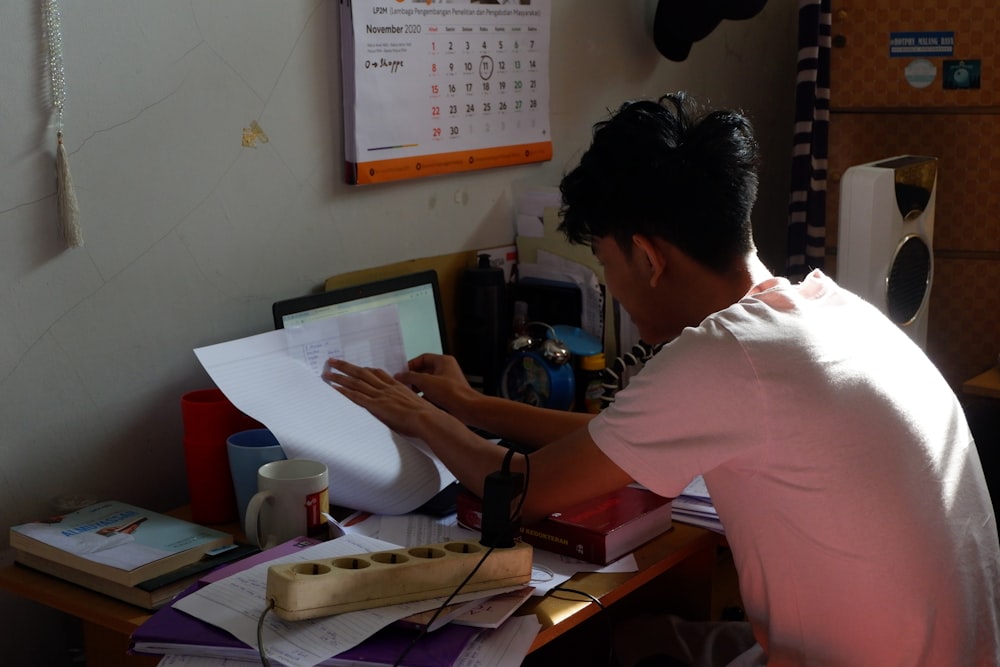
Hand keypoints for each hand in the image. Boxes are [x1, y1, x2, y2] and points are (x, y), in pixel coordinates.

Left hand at [323, 358, 440, 438]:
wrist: (428, 419)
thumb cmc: (426, 416)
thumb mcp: (417, 404)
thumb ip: (407, 403)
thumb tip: (406, 408)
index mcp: (397, 386)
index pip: (377, 373)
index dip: (364, 369)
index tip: (356, 366)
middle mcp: (386, 388)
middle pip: (362, 373)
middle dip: (346, 366)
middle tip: (333, 361)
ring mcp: (380, 396)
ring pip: (356, 382)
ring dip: (340, 376)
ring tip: (327, 372)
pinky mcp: (375, 405)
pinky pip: (355, 396)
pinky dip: (343, 391)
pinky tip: (333, 388)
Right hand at [396, 353, 480, 421]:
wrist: (466, 409)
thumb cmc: (453, 393)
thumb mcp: (425, 381)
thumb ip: (410, 377)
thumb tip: (400, 376)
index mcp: (443, 361)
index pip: (423, 358)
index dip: (411, 365)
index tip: (402, 372)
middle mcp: (446, 370)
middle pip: (424, 371)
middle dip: (413, 378)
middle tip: (404, 383)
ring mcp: (447, 383)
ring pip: (428, 383)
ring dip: (418, 388)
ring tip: (410, 394)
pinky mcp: (447, 395)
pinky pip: (432, 393)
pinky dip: (425, 397)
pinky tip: (419, 402)